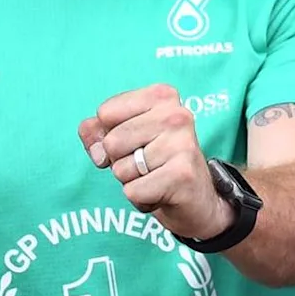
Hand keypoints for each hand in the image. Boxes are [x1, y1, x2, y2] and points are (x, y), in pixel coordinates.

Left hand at [80, 85, 228, 244]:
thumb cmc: (155, 161)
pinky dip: (141, 199)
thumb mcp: (124, 136)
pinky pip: (132, 191)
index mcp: (162, 96)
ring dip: (131, 181)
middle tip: (147, 162)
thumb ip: (97, 131)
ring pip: (120, 169)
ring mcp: (182, 144)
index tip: (134, 141)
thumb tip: (98, 150)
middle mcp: (177, 115)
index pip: (105, 113)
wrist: (197, 197)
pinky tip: (161, 192)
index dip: (108, 134)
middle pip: (112, 142)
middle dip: (119, 160)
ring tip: (155, 176)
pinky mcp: (182, 175)